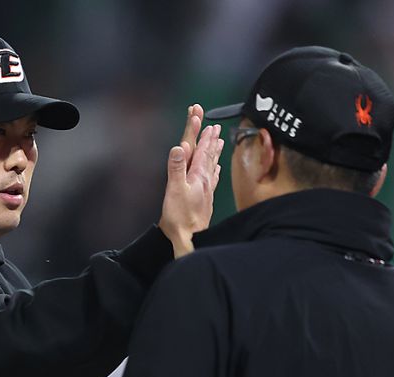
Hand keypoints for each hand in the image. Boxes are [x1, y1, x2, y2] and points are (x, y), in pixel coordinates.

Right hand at [158, 104, 222, 257]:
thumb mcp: (174, 190)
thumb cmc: (180, 217)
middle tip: (214, 126)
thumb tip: (179, 147)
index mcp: (197, 176)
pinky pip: (212, 179)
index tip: (204, 120)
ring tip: (219, 141)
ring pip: (212, 165)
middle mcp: (205, 180)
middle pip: (209, 155)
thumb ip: (176, 168)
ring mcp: (206, 189)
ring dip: (214, 152)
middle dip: (210, 139)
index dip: (202, 134)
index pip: (201, 150)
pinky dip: (214, 169)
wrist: (190, 238)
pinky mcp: (205, 198)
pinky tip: (216, 168)